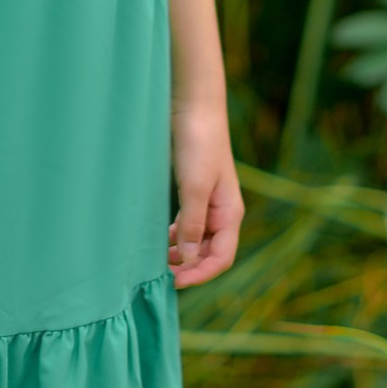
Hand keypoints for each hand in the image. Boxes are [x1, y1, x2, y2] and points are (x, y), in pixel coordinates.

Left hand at [169, 102, 243, 288]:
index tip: (174, 282)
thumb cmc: (198, 143)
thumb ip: (191, 225)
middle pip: (209, 253)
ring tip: (156, 260)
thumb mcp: (194, 187)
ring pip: (196, 239)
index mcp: (230, 213)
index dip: (200, 274)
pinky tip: (158, 238)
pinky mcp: (194, 191)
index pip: (221, 258)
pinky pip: (187, 224)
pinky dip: (174, 235)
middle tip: (160, 274)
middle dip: (189, 267)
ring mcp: (208, 202)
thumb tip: (187, 261)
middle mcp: (222, 211)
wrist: (193, 105)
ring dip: (180, 253)